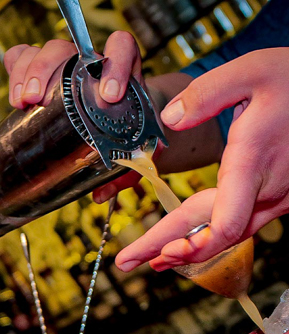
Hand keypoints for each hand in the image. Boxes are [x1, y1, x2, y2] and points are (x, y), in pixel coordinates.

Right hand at [4, 32, 144, 196]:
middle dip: (51, 67)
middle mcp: (96, 67)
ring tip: (24, 101)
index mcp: (126, 76)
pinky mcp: (49, 75)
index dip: (116, 63)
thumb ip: (126, 172)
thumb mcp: (136, 154)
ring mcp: (71, 68)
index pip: (122, 47)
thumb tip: (100, 194)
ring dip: (29, 71)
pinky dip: (17, 69)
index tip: (109, 95)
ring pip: (46, 51)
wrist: (129, 130)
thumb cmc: (135, 139)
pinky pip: (25, 58)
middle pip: (71, 47)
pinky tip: (18, 98)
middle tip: (41, 98)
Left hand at [116, 47, 288, 271]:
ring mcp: (279, 199)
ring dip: (190, 246)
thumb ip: (207, 94)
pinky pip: (246, 222)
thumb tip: (170, 120)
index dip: (192, 244)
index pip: (225, 224)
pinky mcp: (285, 197)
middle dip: (168, 251)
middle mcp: (267, 192)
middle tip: (129, 262)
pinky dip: (216, 233)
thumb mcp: (255, 70)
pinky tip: (198, 233)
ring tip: (155, 256)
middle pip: (215, 236)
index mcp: (254, 163)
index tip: (160, 254)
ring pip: (230, 233)